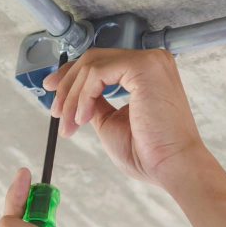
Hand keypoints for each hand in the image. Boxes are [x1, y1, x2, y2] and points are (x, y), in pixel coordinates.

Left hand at [42, 48, 204, 185]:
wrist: (173, 167)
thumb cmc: (150, 153)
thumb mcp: (112, 123)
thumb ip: (96, 104)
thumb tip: (76, 96)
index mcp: (147, 72)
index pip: (101, 62)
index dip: (72, 75)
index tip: (52, 90)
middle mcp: (152, 61)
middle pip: (93, 59)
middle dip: (66, 85)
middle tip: (55, 111)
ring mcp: (149, 61)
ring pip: (91, 65)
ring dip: (73, 96)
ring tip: (70, 124)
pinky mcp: (144, 67)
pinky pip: (97, 72)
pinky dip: (83, 95)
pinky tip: (83, 117)